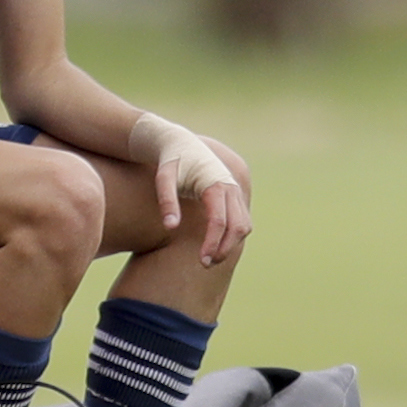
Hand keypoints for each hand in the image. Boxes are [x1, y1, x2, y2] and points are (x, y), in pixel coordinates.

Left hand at [131, 113, 250, 266]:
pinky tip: (218, 245)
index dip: (213, 243)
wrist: (180, 142)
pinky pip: (242, 219)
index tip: (202, 261)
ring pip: (244, 224)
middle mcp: (230, 188)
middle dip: (224, 248)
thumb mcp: (163, 178)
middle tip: (205, 264)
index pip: (219, 221)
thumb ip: (166, 200)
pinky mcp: (234, 194)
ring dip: (231, 244)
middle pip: (237, 226)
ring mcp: (235, 191)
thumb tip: (171, 226)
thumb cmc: (169, 161)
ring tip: (210, 258)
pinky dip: (234, 235)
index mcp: (214, 184)